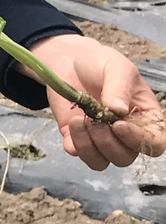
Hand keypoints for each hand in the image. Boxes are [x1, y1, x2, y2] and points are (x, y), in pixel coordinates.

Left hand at [26, 34, 165, 169]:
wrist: (69, 62)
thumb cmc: (101, 64)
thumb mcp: (116, 68)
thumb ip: (119, 88)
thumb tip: (118, 110)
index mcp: (145, 117)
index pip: (154, 143)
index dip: (138, 140)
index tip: (118, 124)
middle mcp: (126, 133)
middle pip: (125, 157)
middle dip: (107, 142)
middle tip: (93, 119)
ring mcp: (101, 137)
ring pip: (101, 161)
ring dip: (88, 145)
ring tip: (79, 119)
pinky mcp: (76, 137)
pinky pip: (78, 154)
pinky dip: (74, 145)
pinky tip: (71, 124)